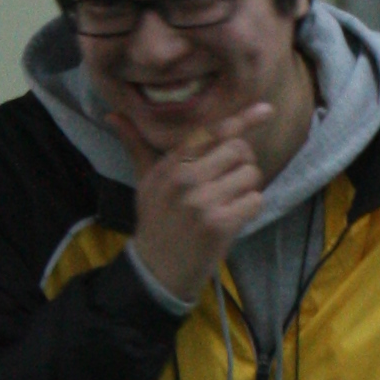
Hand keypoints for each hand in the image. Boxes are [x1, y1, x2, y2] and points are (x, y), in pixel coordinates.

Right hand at [129, 100, 271, 307]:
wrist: (156, 270)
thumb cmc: (155, 222)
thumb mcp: (144, 182)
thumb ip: (136, 146)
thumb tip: (113, 116)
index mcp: (169, 165)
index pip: (211, 133)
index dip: (242, 119)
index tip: (266, 110)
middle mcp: (184, 178)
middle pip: (239, 150)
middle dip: (242, 164)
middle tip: (230, 182)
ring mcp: (202, 201)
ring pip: (250, 175)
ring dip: (247, 189)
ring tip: (228, 203)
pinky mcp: (219, 224)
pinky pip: (254, 200)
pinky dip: (249, 208)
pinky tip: (232, 218)